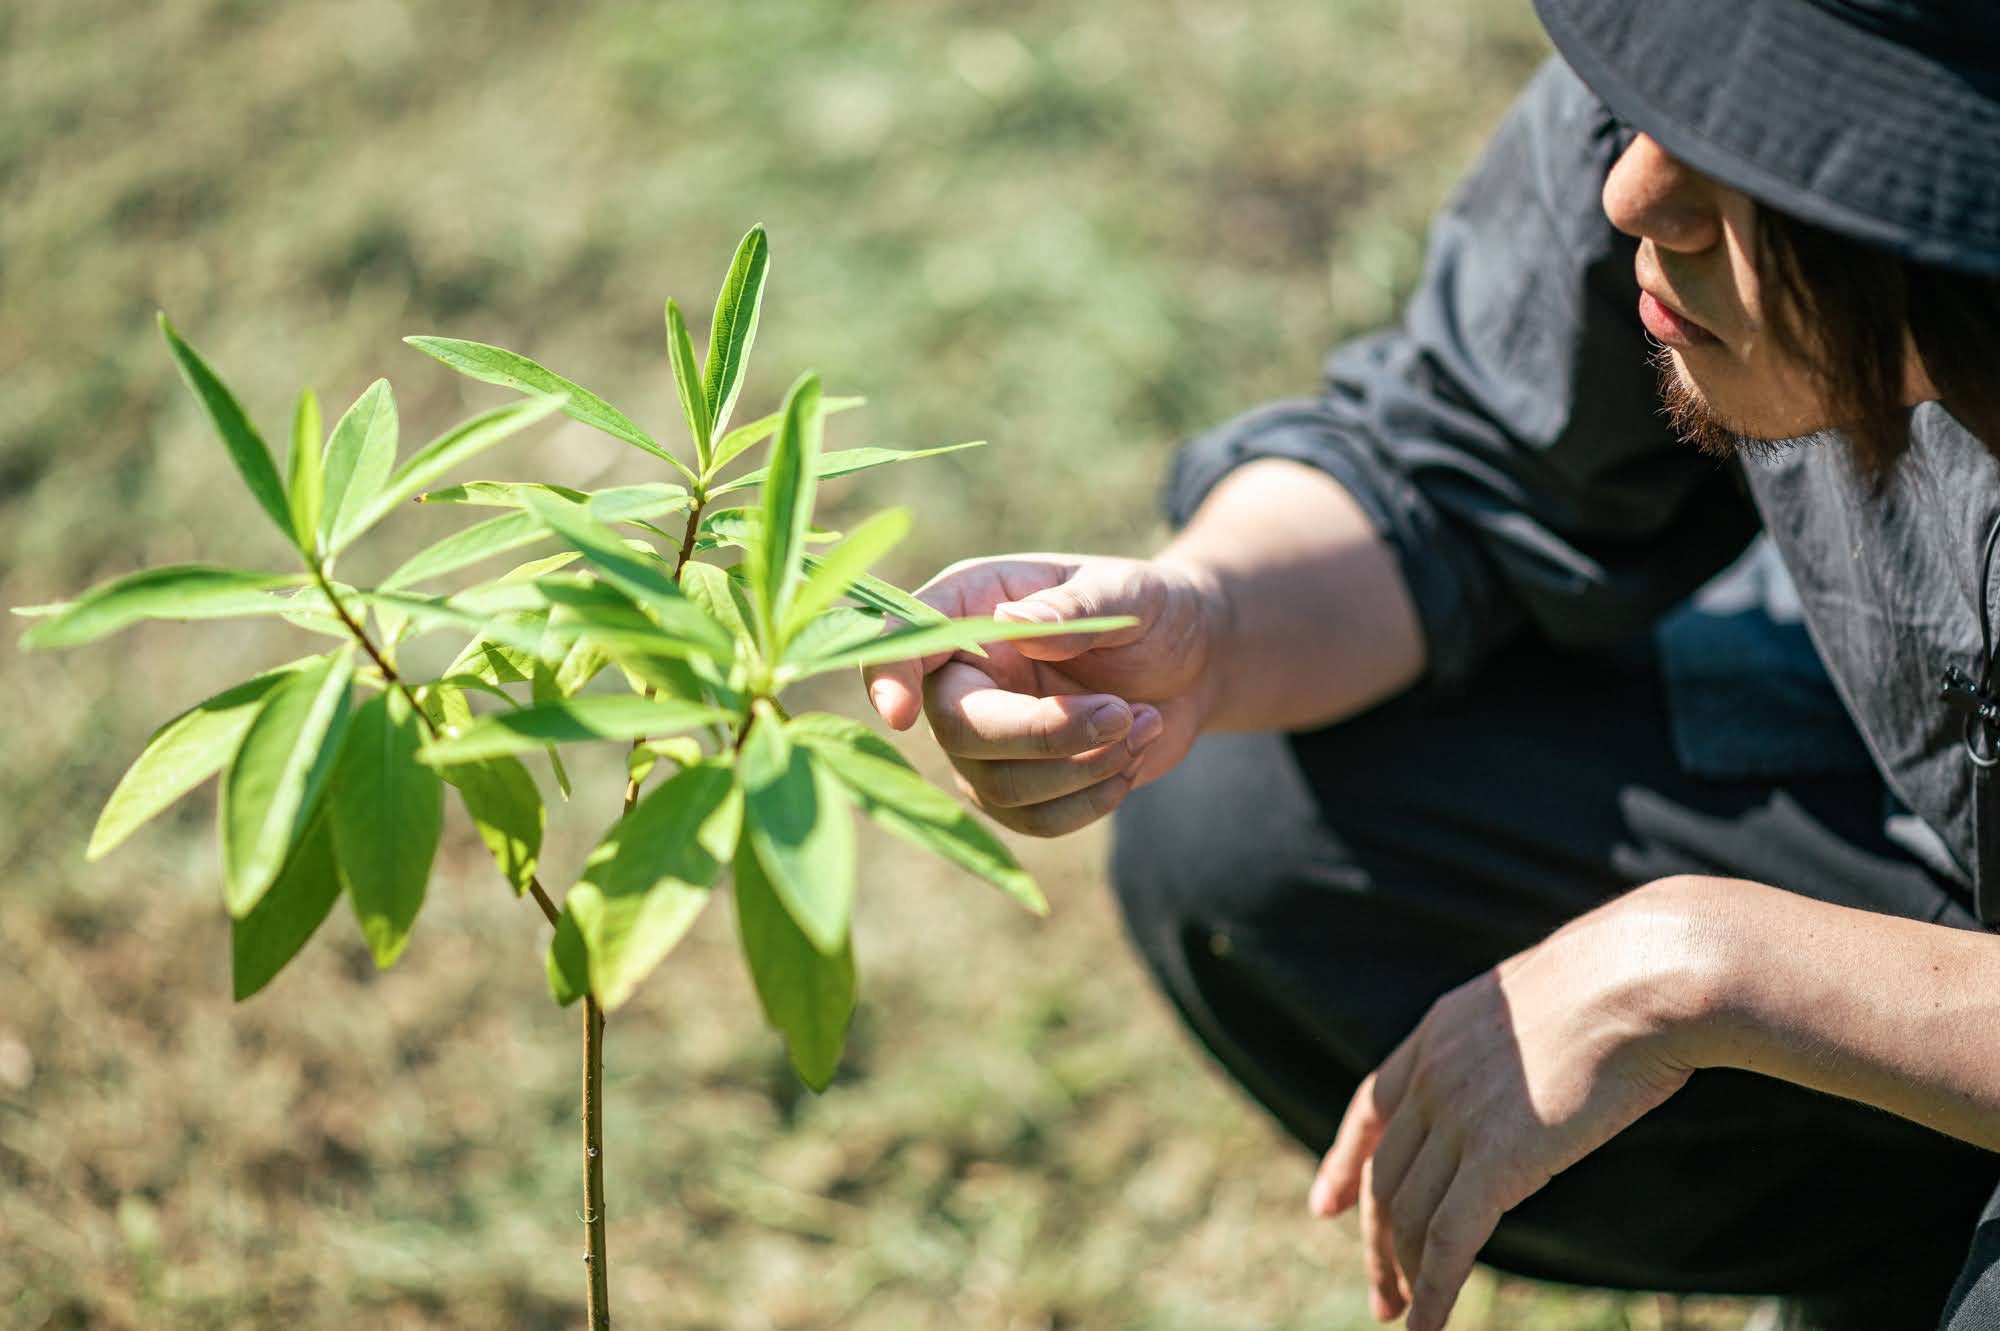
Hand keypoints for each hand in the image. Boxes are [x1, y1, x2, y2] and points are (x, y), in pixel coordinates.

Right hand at [861, 553, 1224, 835]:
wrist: (1193, 663)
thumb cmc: (1153, 610)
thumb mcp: (1128, 591)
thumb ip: (1074, 608)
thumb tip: (1012, 626)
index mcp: (970, 609)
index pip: (903, 641)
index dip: (889, 676)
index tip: (901, 713)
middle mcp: (961, 677)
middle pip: (960, 729)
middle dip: (1044, 734)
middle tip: (1122, 712)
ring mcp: (983, 739)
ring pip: (1002, 787)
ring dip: (1084, 767)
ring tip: (1142, 722)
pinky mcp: (1018, 788)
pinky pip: (1036, 822)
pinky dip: (1093, 799)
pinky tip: (1132, 757)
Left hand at [1307, 888, 1702, 1328]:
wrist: (1649, 975)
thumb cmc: (1629, 979)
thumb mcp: (1546, 1000)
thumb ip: (1520, 1045)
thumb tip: (1544, 1070)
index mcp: (1439, 1031)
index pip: (1371, 1106)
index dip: (1344, 1160)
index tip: (1325, 1206)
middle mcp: (1433, 1075)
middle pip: (1385, 1175)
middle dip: (1377, 1241)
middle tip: (1380, 1294)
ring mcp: (1459, 1117)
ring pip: (1408, 1215)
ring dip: (1401, 1274)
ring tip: (1401, 1318)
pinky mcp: (1497, 1161)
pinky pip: (1448, 1242)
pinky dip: (1432, 1295)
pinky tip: (1425, 1330)